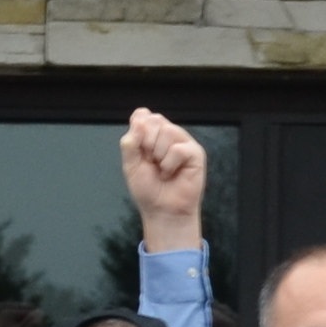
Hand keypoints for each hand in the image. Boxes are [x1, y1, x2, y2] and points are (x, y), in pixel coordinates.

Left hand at [121, 108, 208, 251]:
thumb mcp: (130, 165)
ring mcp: (183, 143)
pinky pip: (179, 148)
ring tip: (162, 169)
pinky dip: (170, 164)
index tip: (139, 151)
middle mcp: (168, 135)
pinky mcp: (195, 154)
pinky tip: (171, 173)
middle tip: (151, 162)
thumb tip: (138, 121)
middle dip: (147, 143)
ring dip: (159, 155)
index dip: (138, 130)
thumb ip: (130, 143)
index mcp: (152, 135)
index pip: (143, 115)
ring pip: (168, 131)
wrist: (161, 211)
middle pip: (155, 119)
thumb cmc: (148, 190)